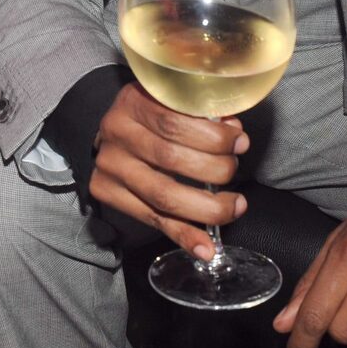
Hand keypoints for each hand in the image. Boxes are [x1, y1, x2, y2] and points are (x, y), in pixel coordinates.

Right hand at [88, 83, 248, 255]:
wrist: (115, 132)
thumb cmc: (152, 114)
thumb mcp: (173, 100)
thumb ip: (201, 114)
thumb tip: (233, 132)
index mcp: (133, 101)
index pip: (174, 122)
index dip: (213, 137)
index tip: (240, 143)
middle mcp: (116, 132)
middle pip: (170, 158)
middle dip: (214, 169)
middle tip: (234, 170)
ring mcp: (109, 165)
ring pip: (163, 195)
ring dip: (207, 207)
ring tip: (233, 205)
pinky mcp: (107, 192)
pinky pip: (152, 219)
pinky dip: (183, 236)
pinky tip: (205, 247)